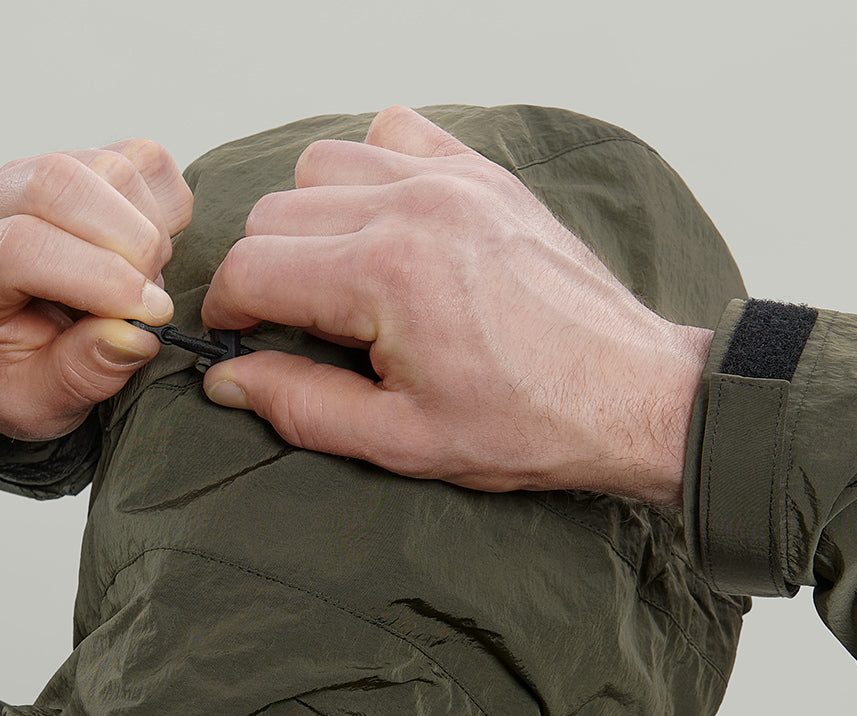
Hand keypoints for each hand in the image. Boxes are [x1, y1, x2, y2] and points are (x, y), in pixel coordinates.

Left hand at [0, 139, 192, 439]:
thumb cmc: (7, 377)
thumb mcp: (36, 405)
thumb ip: (82, 374)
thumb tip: (137, 333)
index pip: (21, 246)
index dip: (99, 277)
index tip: (149, 316)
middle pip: (59, 183)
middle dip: (131, 243)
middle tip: (151, 303)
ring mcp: (24, 175)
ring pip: (107, 167)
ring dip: (149, 229)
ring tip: (143, 286)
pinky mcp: (72, 163)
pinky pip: (137, 159)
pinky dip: (163, 205)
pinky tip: (148, 253)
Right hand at [201, 107, 712, 505]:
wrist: (627, 394)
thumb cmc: (529, 423)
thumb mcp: (401, 440)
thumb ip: (301, 405)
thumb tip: (229, 377)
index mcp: (385, 275)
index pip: (252, 267)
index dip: (228, 310)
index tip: (239, 339)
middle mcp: (412, 208)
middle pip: (276, 214)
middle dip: (264, 273)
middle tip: (292, 326)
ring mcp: (451, 180)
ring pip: (321, 167)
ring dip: (308, 221)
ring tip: (337, 280)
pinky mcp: (482, 173)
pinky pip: (391, 134)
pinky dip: (369, 171)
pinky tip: (383, 225)